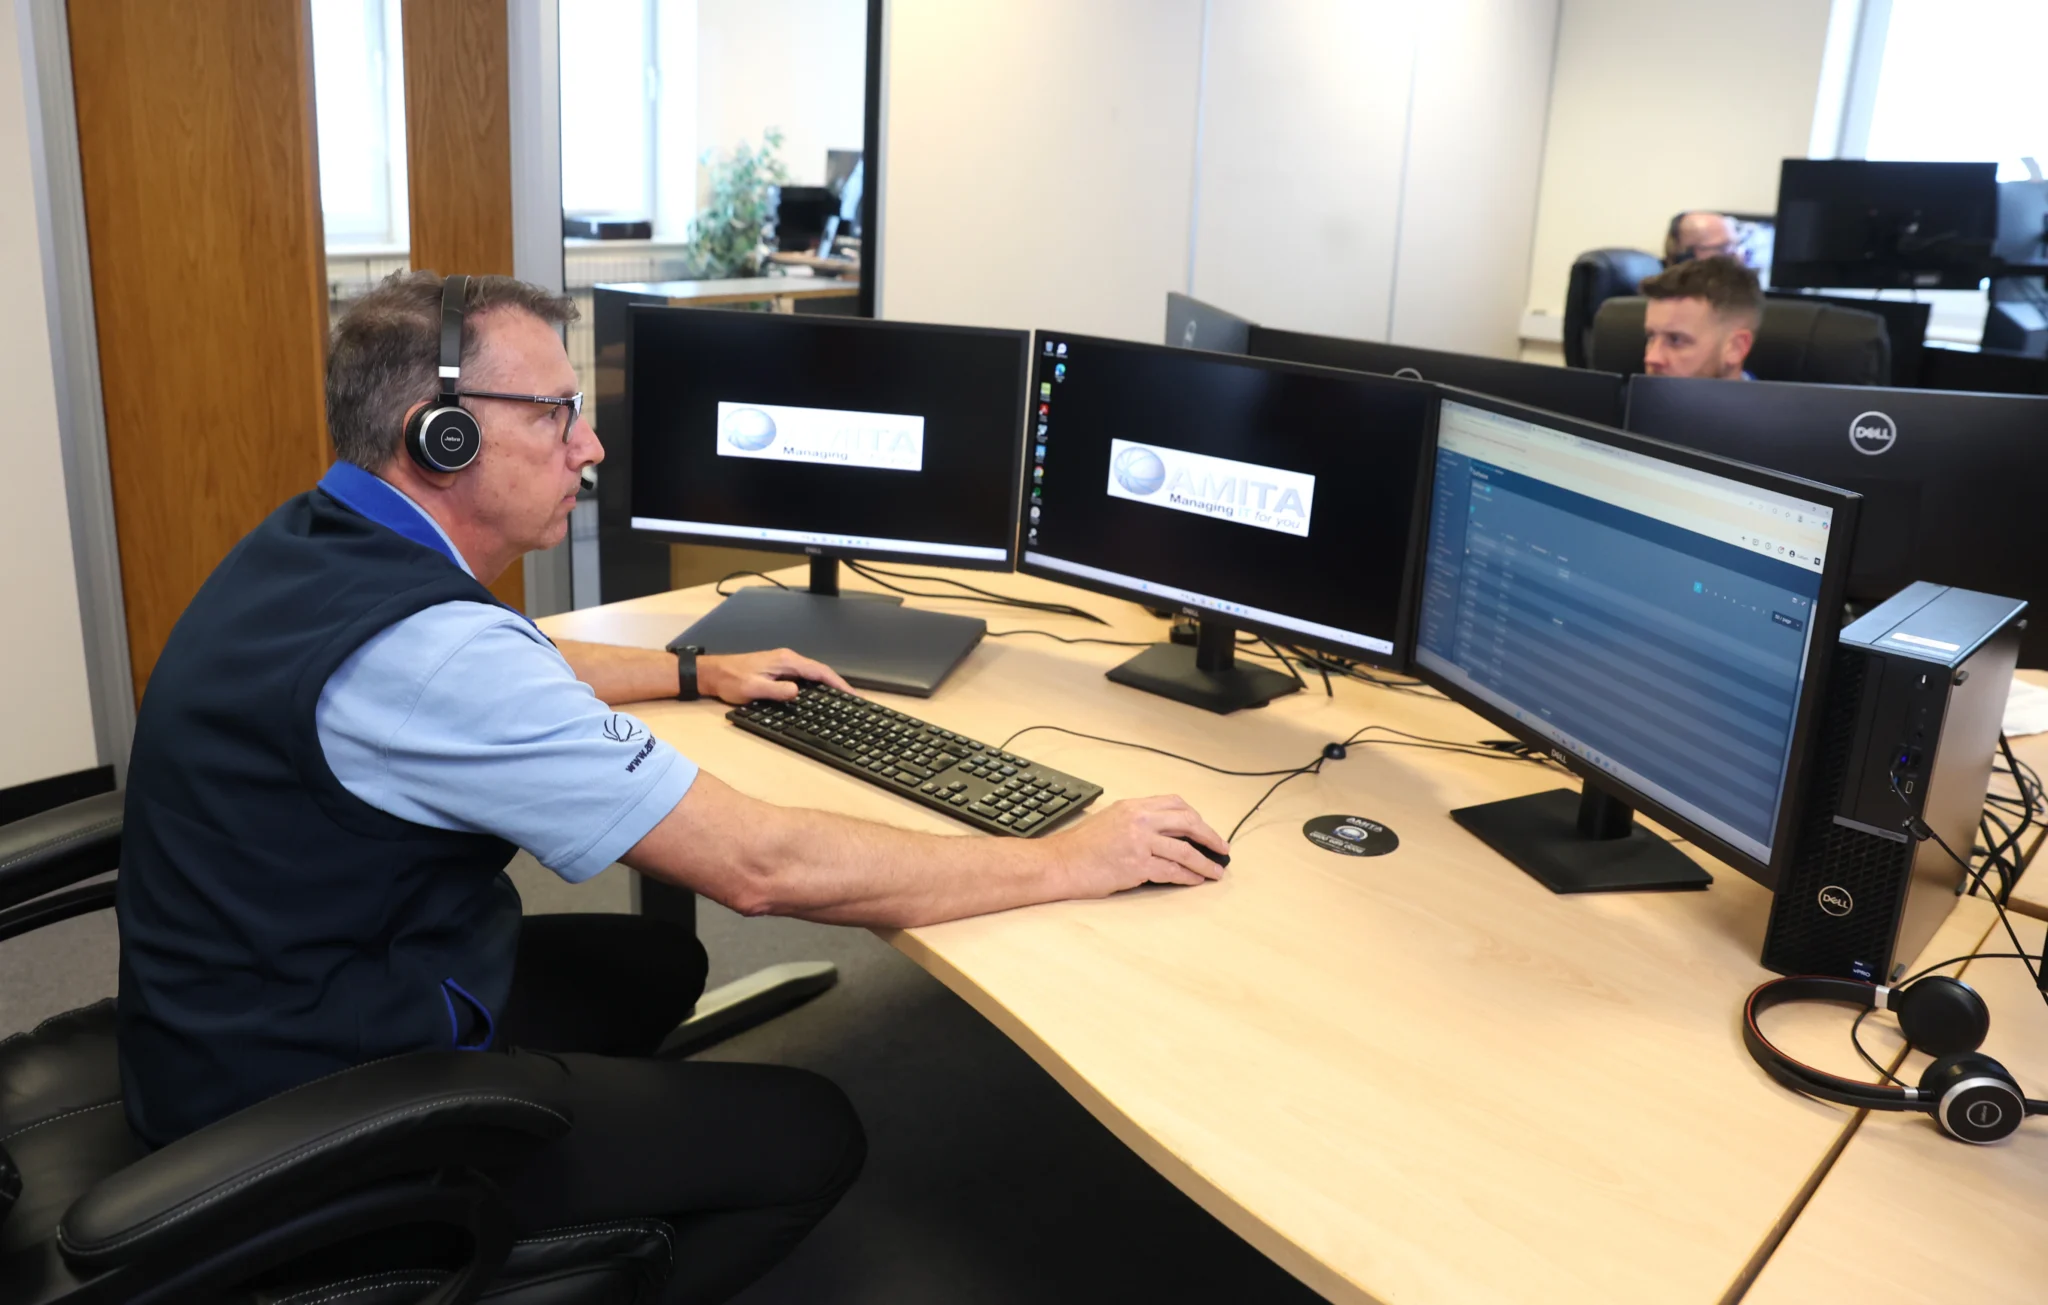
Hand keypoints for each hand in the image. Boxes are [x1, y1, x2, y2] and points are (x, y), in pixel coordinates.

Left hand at [698, 648, 851, 704]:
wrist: (713, 673)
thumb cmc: (731, 679)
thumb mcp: (754, 688)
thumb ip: (777, 691)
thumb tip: (798, 692)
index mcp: (785, 661)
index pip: (819, 671)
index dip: (837, 683)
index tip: (851, 694)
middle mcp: (787, 659)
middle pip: (820, 670)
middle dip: (837, 684)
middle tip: (852, 699)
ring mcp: (783, 663)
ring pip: (813, 673)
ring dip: (828, 684)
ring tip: (841, 698)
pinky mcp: (779, 669)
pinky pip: (804, 676)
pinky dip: (816, 684)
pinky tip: (819, 694)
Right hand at [1042, 796, 1228, 895]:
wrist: (1059, 863)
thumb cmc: (1079, 847)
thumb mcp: (1110, 820)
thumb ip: (1136, 821)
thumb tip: (1163, 834)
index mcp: (1133, 806)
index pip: (1175, 804)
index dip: (1195, 817)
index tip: (1204, 829)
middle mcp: (1139, 819)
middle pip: (1187, 822)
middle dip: (1209, 836)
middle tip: (1221, 848)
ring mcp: (1139, 841)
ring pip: (1185, 849)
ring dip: (1205, 861)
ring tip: (1215, 871)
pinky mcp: (1138, 864)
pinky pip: (1172, 870)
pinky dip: (1188, 876)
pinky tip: (1196, 880)